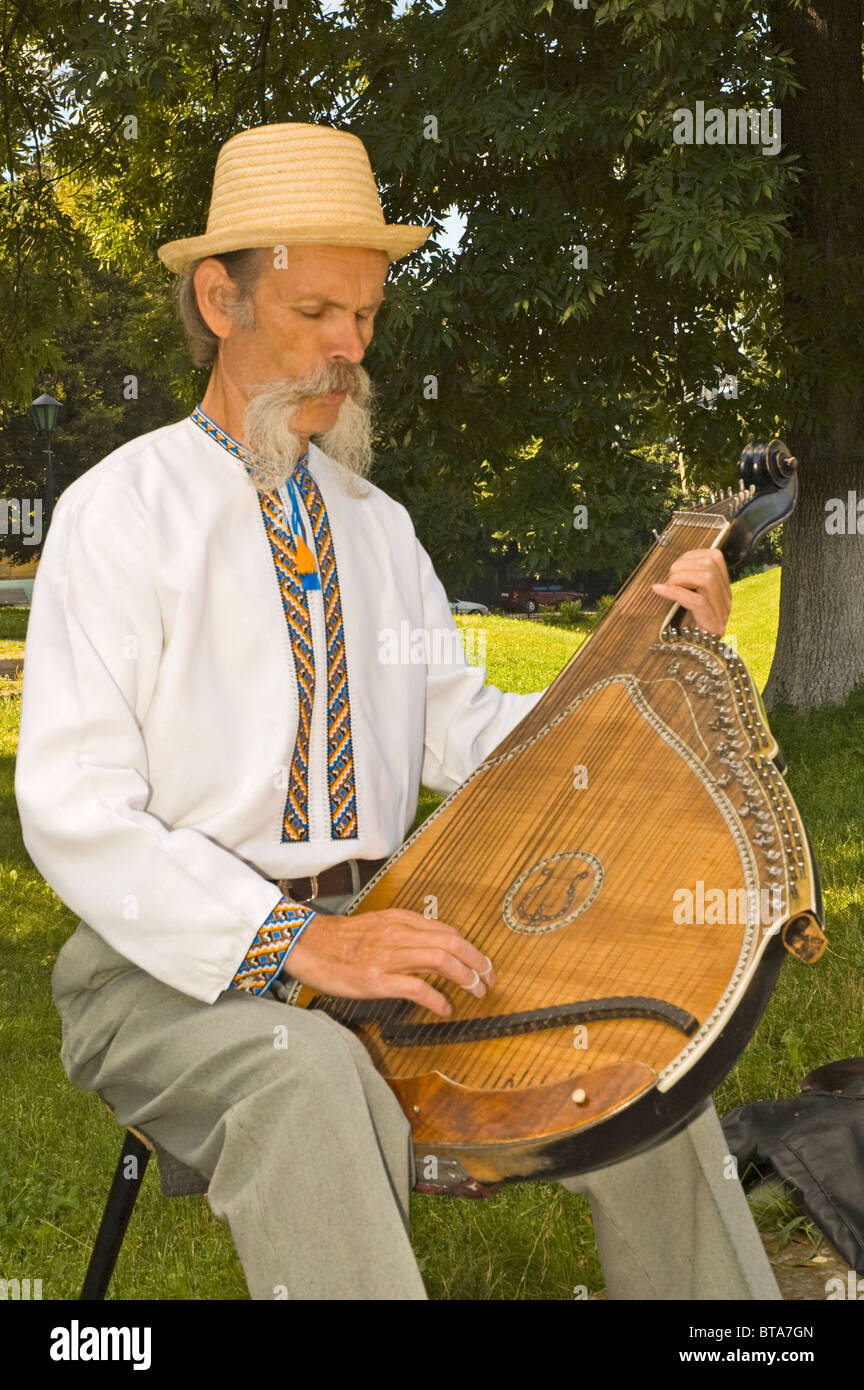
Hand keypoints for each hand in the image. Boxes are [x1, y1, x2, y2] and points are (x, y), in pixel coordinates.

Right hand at [287, 909, 495, 1017]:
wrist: (307, 945)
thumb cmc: (341, 940)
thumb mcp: (378, 925)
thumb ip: (405, 932)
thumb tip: (435, 947)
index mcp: (400, 920)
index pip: (447, 930)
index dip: (470, 947)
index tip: (482, 963)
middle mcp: (398, 934)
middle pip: (452, 942)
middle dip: (478, 962)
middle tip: (490, 979)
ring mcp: (388, 957)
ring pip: (441, 960)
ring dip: (466, 978)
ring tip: (477, 992)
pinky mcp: (377, 980)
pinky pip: (417, 988)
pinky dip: (438, 999)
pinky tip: (446, 1008)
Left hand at [651, 548, 730, 636]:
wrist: (696, 659)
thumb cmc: (686, 629)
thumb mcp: (686, 600)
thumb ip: (686, 583)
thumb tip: (671, 567)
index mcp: (722, 588)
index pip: (713, 557)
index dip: (690, 556)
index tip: (675, 567)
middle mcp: (726, 598)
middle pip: (709, 564)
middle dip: (682, 567)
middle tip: (669, 582)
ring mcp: (722, 612)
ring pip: (706, 578)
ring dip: (680, 578)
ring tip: (668, 588)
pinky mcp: (713, 625)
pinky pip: (696, 600)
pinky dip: (675, 592)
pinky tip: (659, 590)